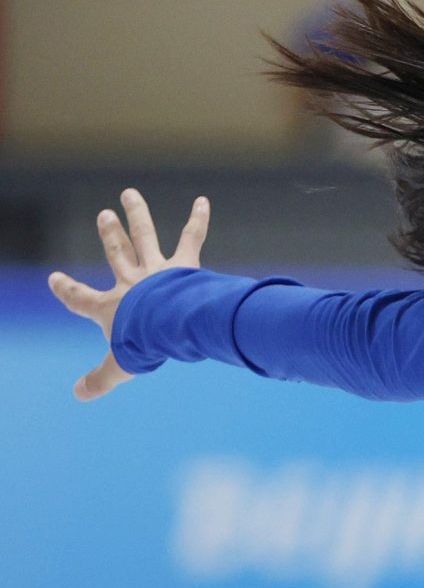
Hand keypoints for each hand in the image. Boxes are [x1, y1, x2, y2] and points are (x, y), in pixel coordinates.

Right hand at [46, 188, 211, 400]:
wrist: (169, 324)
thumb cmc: (141, 343)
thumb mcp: (118, 366)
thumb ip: (100, 380)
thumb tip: (79, 394)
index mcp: (111, 305)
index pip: (80, 298)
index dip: (66, 290)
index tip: (55, 279)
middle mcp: (132, 281)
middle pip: (116, 254)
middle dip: (110, 235)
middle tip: (105, 215)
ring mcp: (157, 270)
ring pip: (145, 236)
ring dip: (137, 215)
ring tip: (130, 194)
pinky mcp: (184, 265)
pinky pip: (192, 238)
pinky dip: (198, 220)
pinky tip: (204, 200)